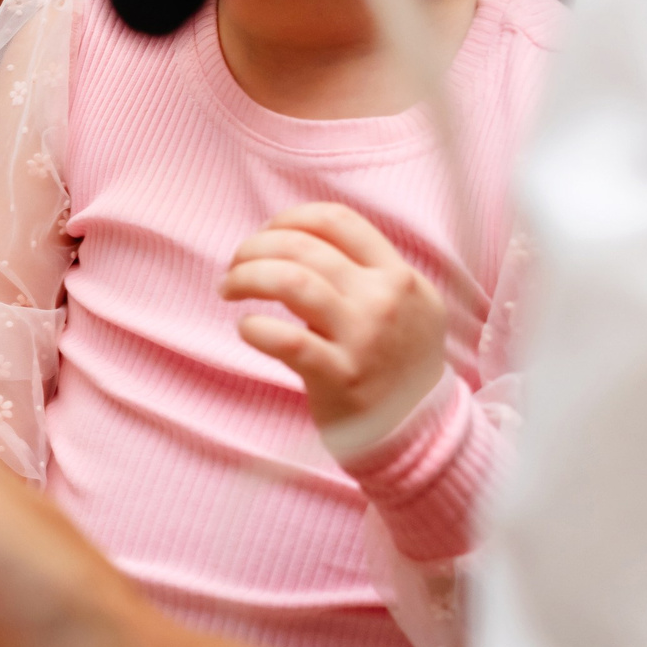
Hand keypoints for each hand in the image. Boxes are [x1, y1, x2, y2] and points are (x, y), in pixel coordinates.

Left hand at [221, 202, 445, 448]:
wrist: (418, 427)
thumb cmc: (394, 359)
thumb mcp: (403, 304)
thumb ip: (363, 270)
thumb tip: (293, 238)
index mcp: (398, 275)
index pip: (337, 220)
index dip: (289, 219)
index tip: (266, 234)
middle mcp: (384, 300)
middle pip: (304, 247)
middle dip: (255, 247)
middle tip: (235, 265)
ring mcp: (364, 338)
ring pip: (292, 281)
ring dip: (246, 277)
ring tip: (228, 288)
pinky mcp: (341, 376)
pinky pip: (287, 340)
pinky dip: (256, 328)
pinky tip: (248, 328)